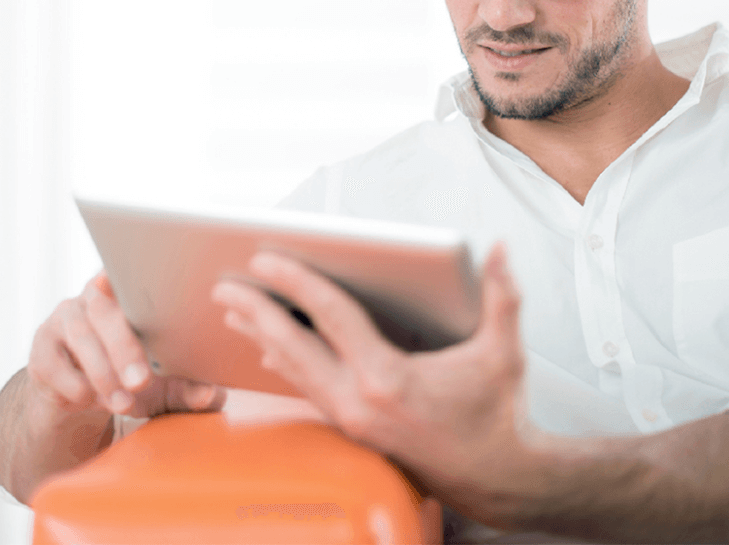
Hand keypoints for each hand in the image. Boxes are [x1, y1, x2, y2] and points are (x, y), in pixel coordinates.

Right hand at [29, 271, 226, 419]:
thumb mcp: (161, 388)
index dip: (134, 281)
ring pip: (80, 334)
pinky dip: (75, 384)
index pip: (131, 275)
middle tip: (141, 381)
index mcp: (129, 293)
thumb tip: (211, 394)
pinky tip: (89, 399)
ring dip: (102, 371)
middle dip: (123, 347)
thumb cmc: (127, 378)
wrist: (78, 398)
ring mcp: (63, 318)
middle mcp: (93, 297)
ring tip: (123, 403)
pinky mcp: (42, 346)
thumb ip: (185, 389)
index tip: (143, 295)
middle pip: (104, 310)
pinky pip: (54, 361)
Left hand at [211, 245, 536, 516]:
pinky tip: (266, 350)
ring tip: (232, 309)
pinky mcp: (352, 430)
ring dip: (261, 336)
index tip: (264, 258)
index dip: (295, 282)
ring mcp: (351, 420)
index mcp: (389, 378)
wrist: (499, 480)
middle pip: (292, 346)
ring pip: (293, 371)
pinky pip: (306, 390)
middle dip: (255, 311)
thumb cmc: (500, 415)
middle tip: (224, 285)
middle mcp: (360, 401)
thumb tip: (503, 249)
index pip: (330, 316)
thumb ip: (503, 296)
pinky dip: (283, 364)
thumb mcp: (504, 352)